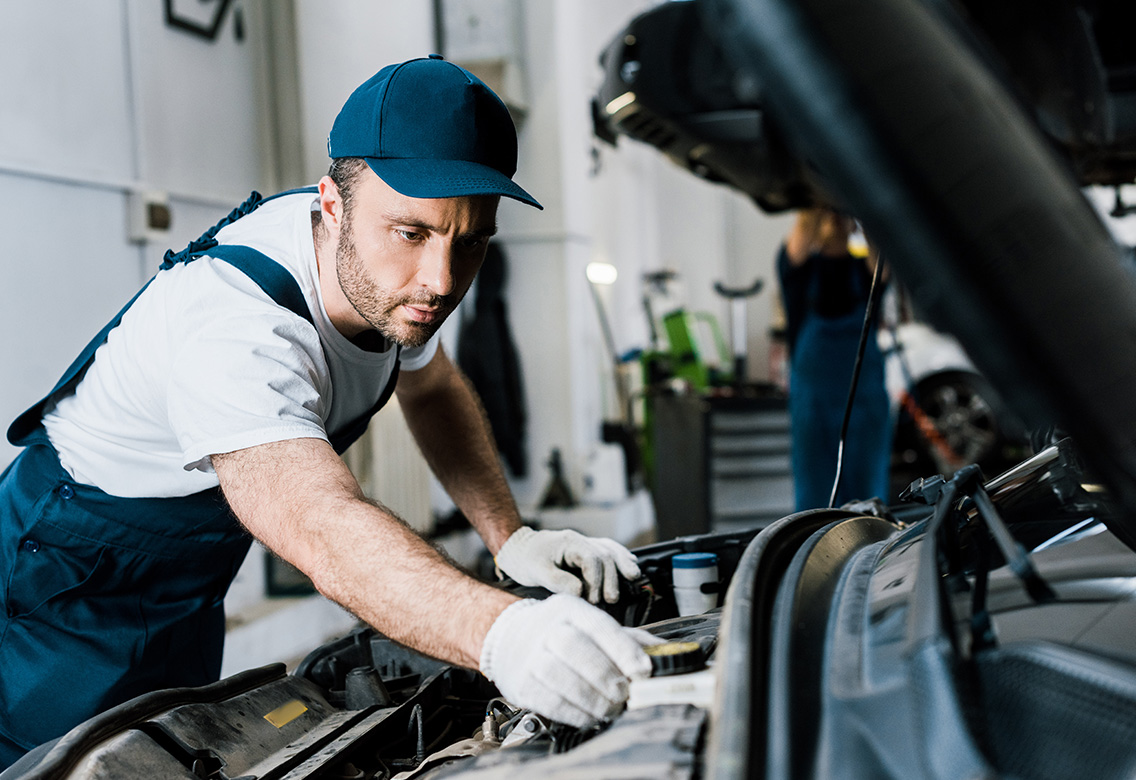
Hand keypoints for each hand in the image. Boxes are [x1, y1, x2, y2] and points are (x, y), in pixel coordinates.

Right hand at [479, 595, 656, 727]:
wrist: (509, 640)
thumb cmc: (562, 634)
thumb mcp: (593, 627)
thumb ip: (629, 640)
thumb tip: (668, 654)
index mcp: (571, 609)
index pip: (598, 625)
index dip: (623, 649)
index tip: (643, 672)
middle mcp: (547, 627)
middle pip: (576, 648)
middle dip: (607, 676)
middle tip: (626, 696)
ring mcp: (530, 654)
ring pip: (560, 676)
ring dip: (592, 699)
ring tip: (610, 709)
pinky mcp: (520, 682)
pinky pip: (548, 700)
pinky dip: (574, 713)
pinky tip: (590, 717)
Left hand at [495, 527, 639, 602]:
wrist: (515, 548)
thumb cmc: (524, 559)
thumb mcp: (536, 571)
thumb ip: (558, 581)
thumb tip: (581, 592)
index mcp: (569, 543)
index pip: (592, 559)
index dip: (596, 581)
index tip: (592, 599)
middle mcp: (580, 540)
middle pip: (605, 556)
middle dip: (611, 578)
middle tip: (609, 600)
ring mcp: (584, 544)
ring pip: (610, 550)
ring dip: (622, 564)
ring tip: (633, 578)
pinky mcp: (584, 551)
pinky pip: (607, 550)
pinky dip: (620, 557)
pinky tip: (630, 565)